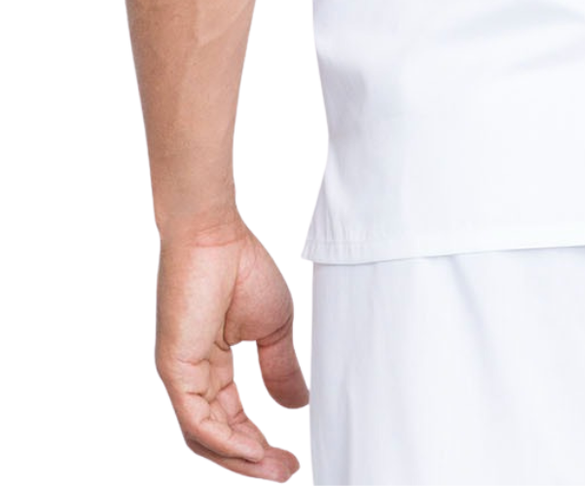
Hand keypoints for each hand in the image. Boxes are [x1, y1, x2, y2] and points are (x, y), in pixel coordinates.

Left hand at [155, 220, 307, 477]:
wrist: (215, 235)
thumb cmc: (241, 267)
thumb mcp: (273, 327)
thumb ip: (280, 368)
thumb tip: (297, 406)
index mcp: (211, 366)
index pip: (231, 419)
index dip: (258, 443)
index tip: (289, 459)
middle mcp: (191, 378)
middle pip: (216, 437)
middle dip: (251, 460)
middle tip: (285, 472)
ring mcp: (180, 376)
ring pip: (204, 436)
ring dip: (238, 458)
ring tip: (273, 466)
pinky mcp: (174, 369)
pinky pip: (195, 418)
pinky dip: (223, 439)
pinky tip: (249, 449)